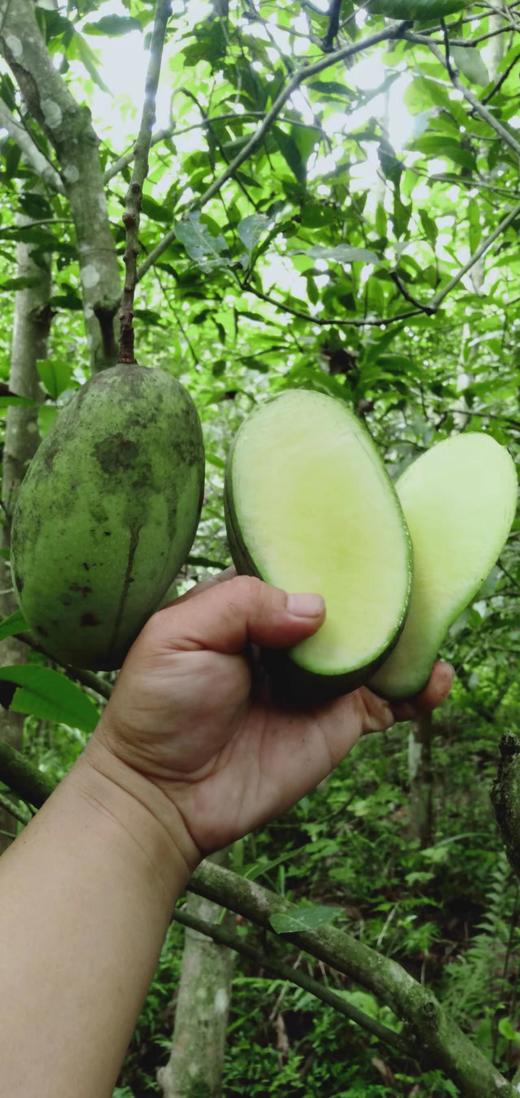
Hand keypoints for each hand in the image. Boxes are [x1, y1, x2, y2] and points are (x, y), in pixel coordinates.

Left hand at [95, 574, 452, 867]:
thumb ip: (243, 604)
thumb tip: (318, 608)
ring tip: (435, 622)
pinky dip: (419, 688)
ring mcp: (320, 679)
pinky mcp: (341, 721)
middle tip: (416, 574)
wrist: (164, 796)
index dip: (330, 551)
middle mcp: (290, 637)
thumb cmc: (157, 708)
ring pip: (378, 646)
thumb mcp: (178, 635)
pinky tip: (435, 680)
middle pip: (349, 602)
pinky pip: (390, 700)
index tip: (367, 537)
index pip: (300, 565)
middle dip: (381, 588)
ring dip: (409, 634)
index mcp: (249, 605)